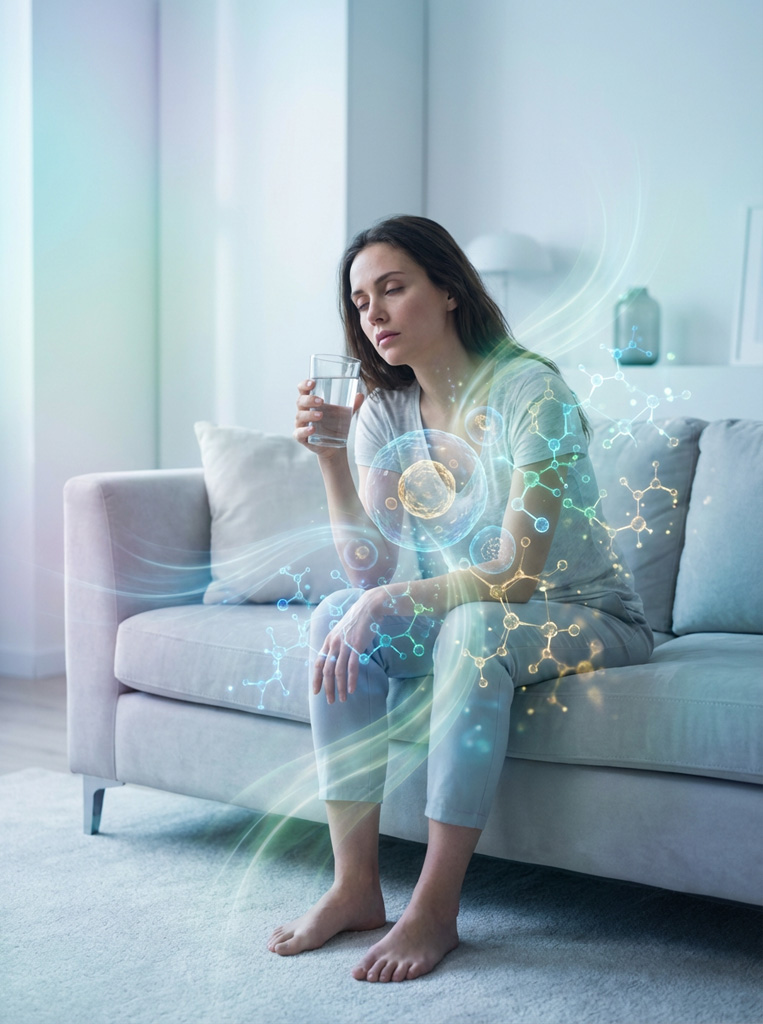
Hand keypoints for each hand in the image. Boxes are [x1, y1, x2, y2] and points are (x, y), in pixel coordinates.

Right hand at [293, 379, 363, 456]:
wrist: (335, 446)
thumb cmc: (335, 425)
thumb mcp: (344, 414)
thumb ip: (352, 405)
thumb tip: (361, 395)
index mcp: (311, 402)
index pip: (302, 389)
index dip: (305, 384)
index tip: (313, 382)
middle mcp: (303, 411)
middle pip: (300, 401)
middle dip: (309, 400)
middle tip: (321, 401)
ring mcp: (301, 424)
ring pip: (300, 416)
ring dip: (309, 415)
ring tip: (321, 415)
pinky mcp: (301, 437)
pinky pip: (299, 433)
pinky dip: (304, 431)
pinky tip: (312, 429)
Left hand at [313, 587, 390, 702]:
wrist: (369, 606)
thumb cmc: (358, 620)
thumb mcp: (342, 631)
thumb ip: (338, 644)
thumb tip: (337, 658)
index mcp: (329, 641)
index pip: (318, 664)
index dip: (316, 679)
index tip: (316, 692)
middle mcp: (334, 643)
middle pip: (326, 671)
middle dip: (327, 688)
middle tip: (330, 701)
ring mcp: (344, 644)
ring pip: (338, 671)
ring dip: (339, 687)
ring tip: (343, 699)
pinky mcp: (356, 645)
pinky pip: (352, 666)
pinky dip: (351, 679)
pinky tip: (352, 689)